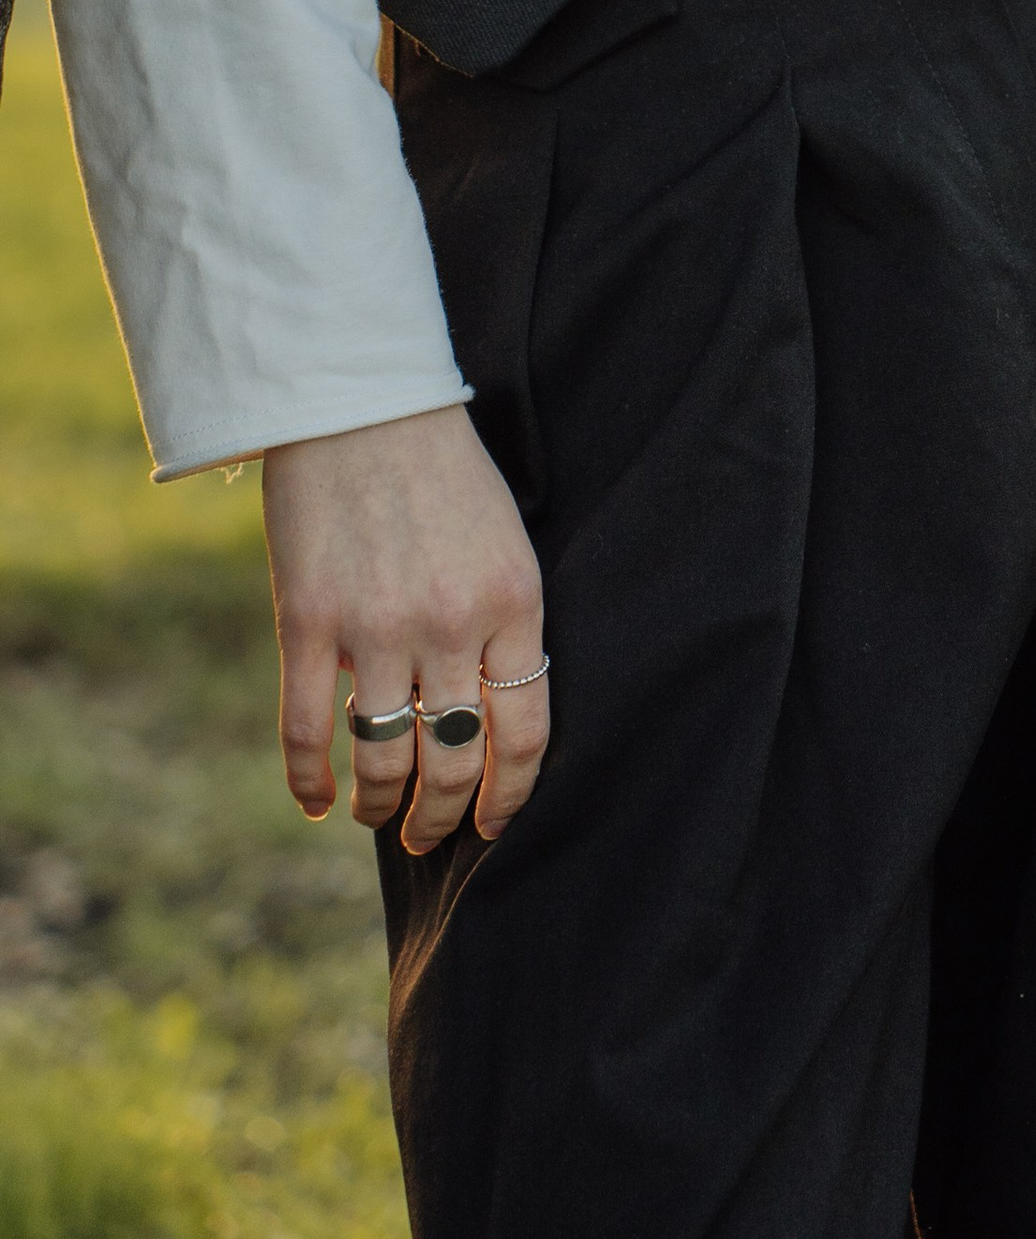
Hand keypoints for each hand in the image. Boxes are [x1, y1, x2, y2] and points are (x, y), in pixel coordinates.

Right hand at [263, 403, 549, 854]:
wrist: (363, 402)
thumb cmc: (443, 469)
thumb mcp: (504, 538)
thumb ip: (501, 621)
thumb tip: (490, 710)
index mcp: (512, 601)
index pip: (524, 733)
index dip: (509, 795)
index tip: (492, 822)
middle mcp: (450, 623)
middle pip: (453, 758)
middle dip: (442, 815)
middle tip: (431, 835)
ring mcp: (376, 627)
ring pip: (383, 756)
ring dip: (382, 805)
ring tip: (378, 817)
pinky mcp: (308, 623)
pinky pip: (309, 730)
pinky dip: (309, 781)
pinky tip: (316, 803)